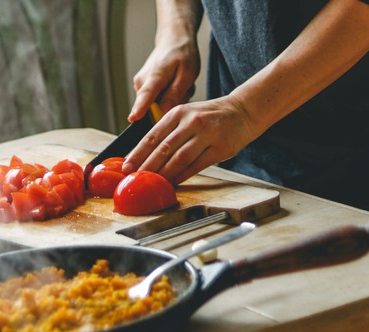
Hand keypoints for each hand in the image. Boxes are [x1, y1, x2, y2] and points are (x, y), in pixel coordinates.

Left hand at [122, 96, 257, 184]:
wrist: (243, 111)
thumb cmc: (209, 117)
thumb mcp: (187, 115)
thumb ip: (168, 131)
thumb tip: (145, 155)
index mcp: (178, 113)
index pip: (152, 136)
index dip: (137, 153)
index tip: (126, 166)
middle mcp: (191, 122)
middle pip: (163, 148)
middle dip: (147, 166)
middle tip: (135, 179)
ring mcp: (206, 135)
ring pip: (179, 158)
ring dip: (164, 174)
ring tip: (152, 184)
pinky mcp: (219, 148)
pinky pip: (196, 166)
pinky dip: (182, 176)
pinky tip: (173, 183)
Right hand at [128, 30, 199, 122]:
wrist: (173, 40)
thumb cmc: (182, 54)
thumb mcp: (187, 74)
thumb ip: (175, 94)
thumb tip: (163, 110)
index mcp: (154, 76)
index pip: (145, 96)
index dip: (139, 109)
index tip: (133, 119)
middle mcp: (142, 82)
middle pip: (153, 108)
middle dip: (171, 105)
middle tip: (184, 89)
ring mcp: (140, 85)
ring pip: (156, 105)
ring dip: (171, 99)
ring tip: (179, 84)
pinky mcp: (142, 88)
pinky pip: (156, 100)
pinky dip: (167, 96)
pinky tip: (173, 85)